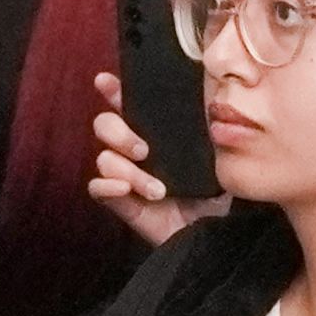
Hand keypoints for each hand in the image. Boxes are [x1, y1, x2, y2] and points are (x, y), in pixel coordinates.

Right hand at [83, 76, 226, 242]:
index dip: (113, 90)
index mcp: (156, 133)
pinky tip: (124, 189)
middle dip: (119, 133)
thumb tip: (210, 102)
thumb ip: (209, 128)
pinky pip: (97, 187)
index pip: (129, 104)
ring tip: (158, 190)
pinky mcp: (122, 202)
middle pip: (105, 125)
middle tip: (144, 151)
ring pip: (104, 158)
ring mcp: (126, 175)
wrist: (216, 232)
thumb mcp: (217, 155)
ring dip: (129, 171)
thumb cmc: (218, 191)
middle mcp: (136, 150)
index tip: (105, 82)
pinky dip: (107, 185)